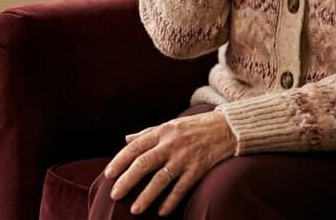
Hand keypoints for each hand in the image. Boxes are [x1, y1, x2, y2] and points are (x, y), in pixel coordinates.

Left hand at [103, 110, 236, 215]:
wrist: (227, 128)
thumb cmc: (195, 127)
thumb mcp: (169, 125)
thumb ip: (147, 133)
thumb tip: (126, 139)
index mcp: (162, 132)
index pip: (135, 147)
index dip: (120, 161)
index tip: (108, 174)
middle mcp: (171, 144)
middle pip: (144, 164)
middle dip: (127, 180)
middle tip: (114, 195)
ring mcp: (185, 157)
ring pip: (161, 179)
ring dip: (146, 196)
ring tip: (134, 209)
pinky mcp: (199, 169)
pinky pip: (182, 187)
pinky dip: (171, 201)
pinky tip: (161, 212)